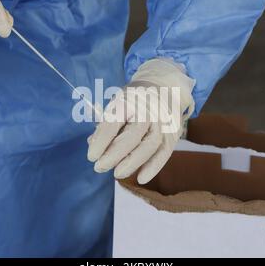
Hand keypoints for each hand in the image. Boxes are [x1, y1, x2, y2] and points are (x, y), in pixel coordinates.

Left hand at [87, 58, 194, 183]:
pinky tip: (141, 178)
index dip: (101, 141)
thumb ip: (106, 124)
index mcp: (129, 100)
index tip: (91, 156)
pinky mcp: (173, 132)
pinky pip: (164, 152)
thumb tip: (92, 144)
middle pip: (132, 135)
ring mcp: (163, 121)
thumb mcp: (117, 103)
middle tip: (99, 167)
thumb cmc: (135, 100)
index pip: (114, 122)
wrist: (166, 87)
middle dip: (114, 154)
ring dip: (133, 162)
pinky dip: (153, 167)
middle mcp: (148, 109)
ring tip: (117, 173)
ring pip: (150, 145)